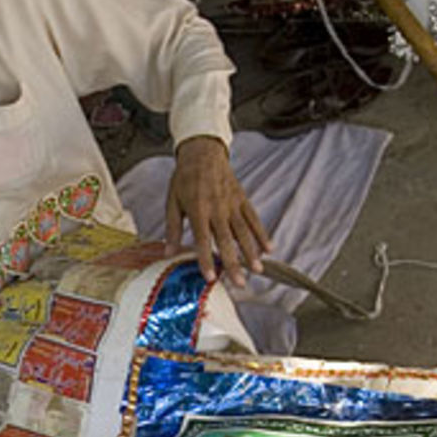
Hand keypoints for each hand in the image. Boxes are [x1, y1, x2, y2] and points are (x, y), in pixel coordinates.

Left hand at [164, 136, 269, 288]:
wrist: (203, 152)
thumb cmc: (184, 179)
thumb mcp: (172, 202)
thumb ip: (173, 229)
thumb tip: (168, 253)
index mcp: (198, 209)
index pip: (203, 239)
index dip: (206, 259)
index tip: (211, 277)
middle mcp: (217, 208)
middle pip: (227, 240)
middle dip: (234, 263)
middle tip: (239, 283)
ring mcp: (232, 204)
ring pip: (244, 232)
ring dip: (251, 252)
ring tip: (257, 270)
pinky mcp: (242, 199)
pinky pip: (254, 219)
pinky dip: (262, 234)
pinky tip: (268, 250)